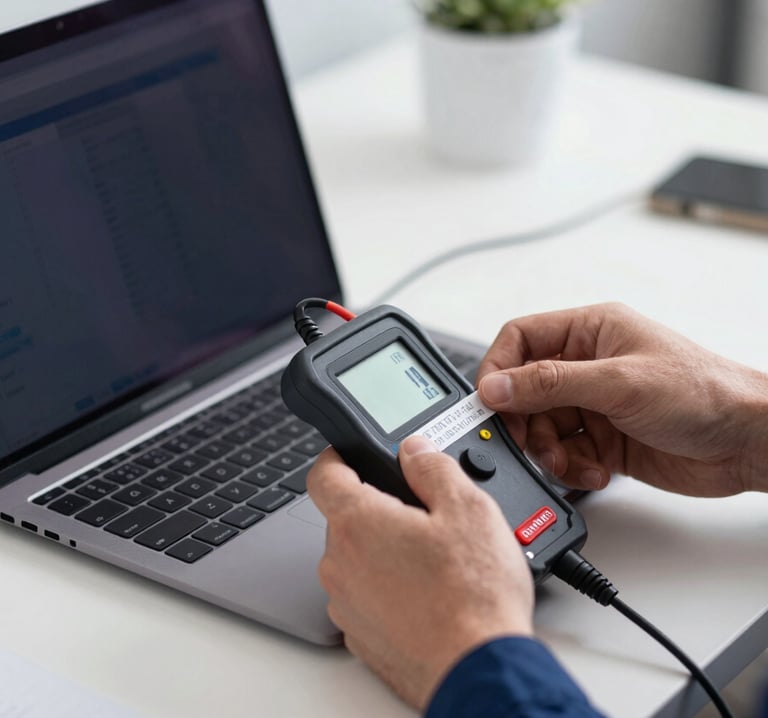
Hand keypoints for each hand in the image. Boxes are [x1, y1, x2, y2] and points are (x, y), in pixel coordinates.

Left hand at [307, 436, 533, 709]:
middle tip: (422, 517)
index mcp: (357, 523)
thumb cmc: (473, 596)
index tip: (349, 454)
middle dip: (377, 510)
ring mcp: (346, 604)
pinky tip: (425, 595)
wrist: (478, 669)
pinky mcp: (359, 636)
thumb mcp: (468, 510)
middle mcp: (339, 564)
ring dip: (382, 552)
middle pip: (345, 518)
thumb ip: (434, 468)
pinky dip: (385, 590)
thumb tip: (415, 450)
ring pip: (355, 559)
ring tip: (432, 563)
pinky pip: (364, 596)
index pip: (323, 474)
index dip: (337, 457)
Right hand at [477, 302, 767, 496]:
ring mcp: (595, 404)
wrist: (749, 443)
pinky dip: (572, 467)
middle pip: (525, 391)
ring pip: (541, 427)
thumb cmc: (704, 392)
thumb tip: (496, 386)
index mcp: (590, 331)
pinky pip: (565, 453)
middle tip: (530, 442)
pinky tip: (597, 471)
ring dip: (549, 450)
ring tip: (572, 461)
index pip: (521, 339)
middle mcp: (587, 365)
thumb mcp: (619, 383)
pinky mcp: (604, 440)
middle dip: (524, 421)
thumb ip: (550, 384)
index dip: (498, 369)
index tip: (490, 402)